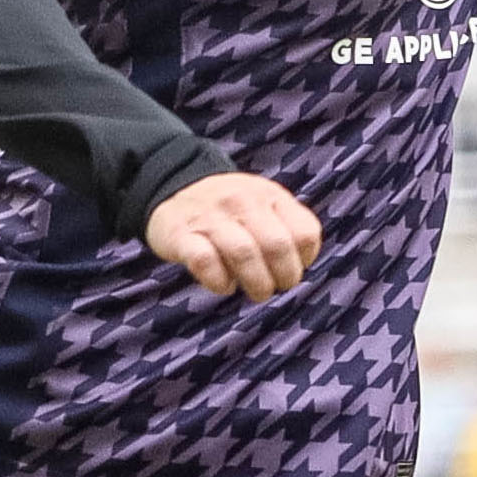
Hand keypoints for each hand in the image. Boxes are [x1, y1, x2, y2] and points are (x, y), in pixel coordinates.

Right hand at [146, 172, 323, 301]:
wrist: (171, 184)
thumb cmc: (228, 208)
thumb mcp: (263, 203)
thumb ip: (286, 226)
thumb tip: (299, 266)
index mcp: (269, 195)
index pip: (305, 233)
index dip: (304, 259)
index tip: (292, 267)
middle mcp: (241, 201)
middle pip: (277, 246)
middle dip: (284, 277)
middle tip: (275, 287)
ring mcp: (210, 217)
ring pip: (244, 253)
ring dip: (256, 283)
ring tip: (255, 292)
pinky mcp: (180, 235)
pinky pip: (205, 262)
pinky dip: (219, 282)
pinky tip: (223, 285)